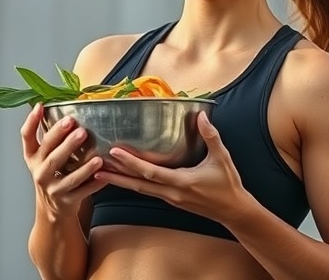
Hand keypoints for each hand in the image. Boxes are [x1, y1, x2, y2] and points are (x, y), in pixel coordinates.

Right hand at [21, 103, 106, 216]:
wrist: (52, 208)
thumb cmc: (53, 173)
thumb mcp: (44, 155)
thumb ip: (51, 136)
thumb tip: (63, 104)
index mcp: (33, 156)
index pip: (27, 137)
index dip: (32, 121)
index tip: (40, 106)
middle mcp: (40, 172)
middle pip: (51, 156)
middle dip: (66, 142)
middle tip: (79, 129)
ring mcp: (53, 188)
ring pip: (69, 177)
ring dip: (84, 168)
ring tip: (98, 158)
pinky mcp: (66, 201)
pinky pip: (82, 192)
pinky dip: (94, 185)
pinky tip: (104, 176)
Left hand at [94, 111, 248, 222]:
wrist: (234, 212)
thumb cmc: (228, 185)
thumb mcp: (222, 158)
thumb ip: (211, 136)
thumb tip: (201, 115)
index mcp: (181, 183)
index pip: (150, 173)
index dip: (131, 163)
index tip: (114, 153)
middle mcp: (171, 193)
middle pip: (137, 185)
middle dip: (115, 176)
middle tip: (94, 167)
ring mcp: (169, 199)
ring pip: (139, 189)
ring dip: (120, 181)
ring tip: (99, 173)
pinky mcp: (170, 200)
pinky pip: (146, 191)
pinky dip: (132, 184)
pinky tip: (122, 178)